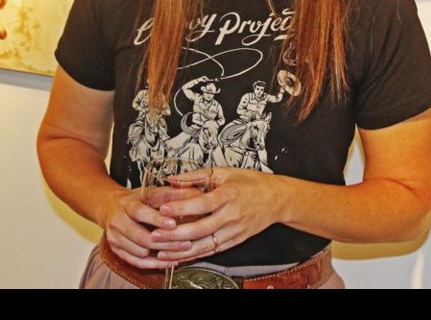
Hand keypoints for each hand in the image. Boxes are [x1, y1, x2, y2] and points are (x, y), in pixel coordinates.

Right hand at [97, 186, 199, 268]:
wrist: (109, 206)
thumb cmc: (136, 199)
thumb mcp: (151, 191)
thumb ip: (172, 193)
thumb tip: (196, 193)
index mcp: (127, 204)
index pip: (139, 212)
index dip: (156, 219)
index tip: (173, 224)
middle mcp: (118, 221)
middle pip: (140, 237)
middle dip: (165, 242)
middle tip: (186, 243)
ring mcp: (115, 238)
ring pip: (139, 252)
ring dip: (161, 254)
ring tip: (181, 252)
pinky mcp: (116, 250)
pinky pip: (136, 262)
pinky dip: (154, 264)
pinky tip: (170, 261)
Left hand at [149, 167, 286, 262]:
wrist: (276, 199)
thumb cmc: (251, 183)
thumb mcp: (224, 172)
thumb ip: (196, 176)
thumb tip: (172, 179)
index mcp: (229, 195)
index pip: (201, 204)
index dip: (181, 208)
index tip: (162, 210)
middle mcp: (231, 215)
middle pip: (200, 229)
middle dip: (175, 234)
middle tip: (154, 235)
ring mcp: (234, 231)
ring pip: (204, 245)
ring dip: (181, 250)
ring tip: (160, 252)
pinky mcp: (234, 241)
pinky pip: (211, 251)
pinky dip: (194, 256)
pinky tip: (178, 257)